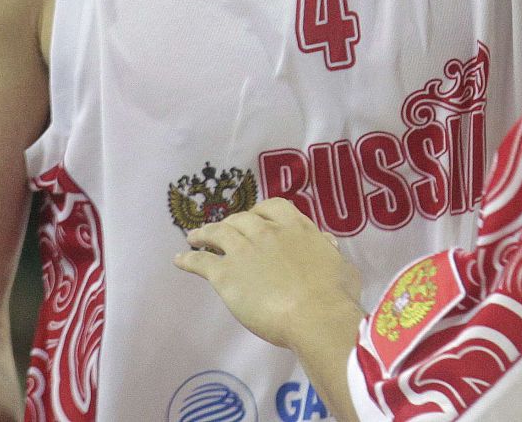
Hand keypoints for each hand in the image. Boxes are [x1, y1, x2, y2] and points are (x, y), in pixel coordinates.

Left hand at [174, 197, 363, 352]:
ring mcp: (245, 251)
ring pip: (218, 233)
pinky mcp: (226, 274)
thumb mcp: (342, 265)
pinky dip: (188, 258)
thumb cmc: (334, 294)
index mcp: (297, 227)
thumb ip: (329, 251)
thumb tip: (326, 244)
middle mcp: (268, 232)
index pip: (273, 206)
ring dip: (204, 233)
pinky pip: (201, 262)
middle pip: (242, 218)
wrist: (314, 314)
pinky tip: (179, 259)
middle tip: (223, 229)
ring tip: (194, 236)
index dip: (260, 211)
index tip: (255, 217)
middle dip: (231, 222)